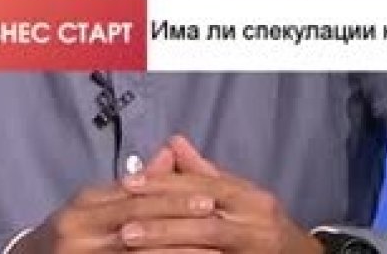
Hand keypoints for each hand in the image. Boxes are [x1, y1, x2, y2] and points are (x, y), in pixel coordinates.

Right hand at [11, 155, 216, 253]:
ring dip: (177, 253)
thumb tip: (169, 154)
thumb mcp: (96, 204)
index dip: (173, 198)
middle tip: (216, 223)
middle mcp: (77, 231)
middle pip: (136, 225)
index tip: (209, 199)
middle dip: (179, 223)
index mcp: (83, 207)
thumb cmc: (73, 232)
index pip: (133, 199)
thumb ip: (134, 184)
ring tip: (212, 252)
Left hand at [115, 136, 322, 252]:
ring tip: (132, 245)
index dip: (163, 184)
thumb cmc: (262, 224)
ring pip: (204, 243)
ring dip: (166, 244)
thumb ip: (202, 172)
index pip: (201, 185)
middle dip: (161, 220)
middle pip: (201, 217)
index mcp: (248, 197)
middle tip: (124, 225)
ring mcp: (251, 247)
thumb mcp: (238, 194)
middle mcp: (254, 220)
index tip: (128, 184)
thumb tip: (173, 142)